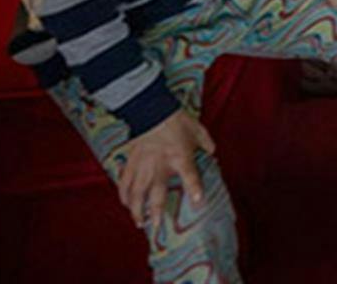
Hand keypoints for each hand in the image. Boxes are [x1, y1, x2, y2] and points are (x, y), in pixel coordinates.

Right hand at [116, 109, 215, 228]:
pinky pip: (124, 182)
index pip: (190, 176)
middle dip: (156, 213)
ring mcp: (143, 166)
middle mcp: (160, 166)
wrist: (152, 109)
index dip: (195, 190)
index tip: (198, 203)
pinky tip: (125, 203)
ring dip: (137, 210)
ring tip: (139, 222)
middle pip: (156, 195)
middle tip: (156, 227)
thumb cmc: (177, 120)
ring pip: (137, 194)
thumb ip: (206, 143)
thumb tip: (212, 152)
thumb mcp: (197, 130)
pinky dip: (124, 194)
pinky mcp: (131, 162)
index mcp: (179, 157)